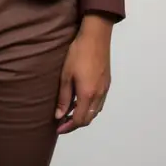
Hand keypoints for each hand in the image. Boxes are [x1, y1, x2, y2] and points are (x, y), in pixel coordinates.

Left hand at [54, 16, 111, 133]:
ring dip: (83, 116)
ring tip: (70, 112)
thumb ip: (63, 97)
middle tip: (62, 123)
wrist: (96, 37)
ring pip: (95, 112)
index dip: (68, 127)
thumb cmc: (78, 54)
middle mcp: (99, 95)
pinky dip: (90, 108)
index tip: (58, 128)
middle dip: (75, 124)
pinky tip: (81, 101)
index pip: (79, 120)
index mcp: (88, 95)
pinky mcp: (107, 83)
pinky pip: (100, 103)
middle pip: (88, 119)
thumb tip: (59, 115)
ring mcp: (105, 89)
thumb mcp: (66, 75)